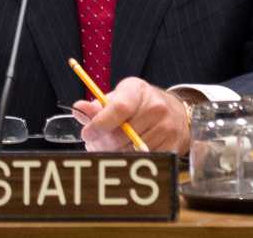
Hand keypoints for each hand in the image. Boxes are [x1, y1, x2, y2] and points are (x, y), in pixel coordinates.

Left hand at [75, 77, 189, 152]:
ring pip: (129, 152)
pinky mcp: (172, 145)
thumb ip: (97, 107)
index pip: (118, 109)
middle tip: (95, 143)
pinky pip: (142, 161)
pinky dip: (131, 160)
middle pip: (120, 136)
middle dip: (102, 144)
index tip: (87, 133)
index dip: (99, 124)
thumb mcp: (119, 98)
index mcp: (138, 91)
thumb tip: (78, 108)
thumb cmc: (139, 105)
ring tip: (111, 147)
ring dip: (114, 154)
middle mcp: (156, 107)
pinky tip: (128, 152)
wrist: (174, 112)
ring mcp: (166, 127)